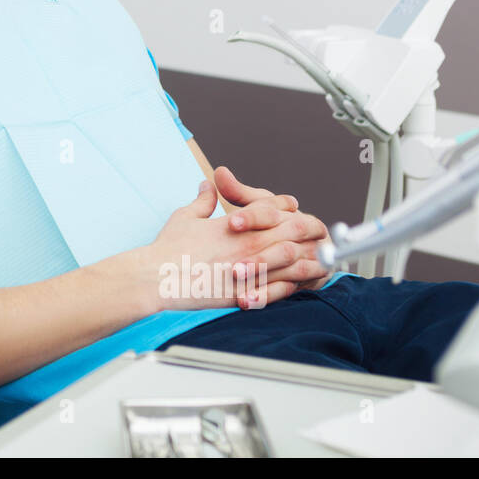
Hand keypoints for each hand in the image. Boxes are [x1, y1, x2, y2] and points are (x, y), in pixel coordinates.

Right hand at [143, 181, 327, 311]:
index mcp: (237, 222)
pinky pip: (282, 289)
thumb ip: (203, 200)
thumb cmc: (168, 248)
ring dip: (310, 258)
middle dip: (309, 228)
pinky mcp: (247, 293)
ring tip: (320, 260)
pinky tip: (298, 284)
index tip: (293, 208)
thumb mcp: (186, 216)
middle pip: (293, 229)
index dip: (286, 206)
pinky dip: (295, 284)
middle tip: (319, 231)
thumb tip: (207, 185)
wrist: (159, 278)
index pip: (273, 206)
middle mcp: (249, 243)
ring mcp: (251, 269)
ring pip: (295, 260)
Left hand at [213, 166, 332, 294]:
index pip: (271, 210)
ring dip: (263, 274)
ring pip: (290, 266)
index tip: (230, 222)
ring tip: (236, 279)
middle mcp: (302, 233)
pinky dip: (267, 295)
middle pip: (285, 239)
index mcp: (288, 211)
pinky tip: (245, 300)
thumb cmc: (265, 226)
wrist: (292, 251)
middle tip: (232, 263)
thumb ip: (237, 193)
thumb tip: (218, 172)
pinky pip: (289, 289)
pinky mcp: (307, 281)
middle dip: (259, 253)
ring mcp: (307, 257)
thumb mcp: (252, 209)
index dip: (251, 216)